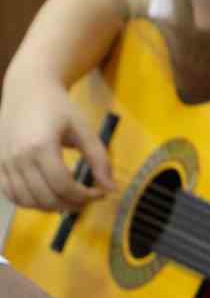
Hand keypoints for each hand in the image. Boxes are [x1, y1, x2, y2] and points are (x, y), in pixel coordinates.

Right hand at [0, 74, 113, 209]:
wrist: (27, 90)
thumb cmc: (59, 108)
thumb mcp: (85, 130)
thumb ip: (100, 160)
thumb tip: (111, 189)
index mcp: (41, 146)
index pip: (63, 186)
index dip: (85, 197)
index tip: (100, 193)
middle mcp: (18, 157)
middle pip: (46, 198)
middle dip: (72, 204)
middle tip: (88, 198)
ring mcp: (4, 162)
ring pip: (27, 201)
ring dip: (52, 207)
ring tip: (71, 199)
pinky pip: (11, 194)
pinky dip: (30, 202)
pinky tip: (48, 196)